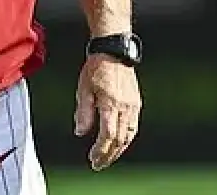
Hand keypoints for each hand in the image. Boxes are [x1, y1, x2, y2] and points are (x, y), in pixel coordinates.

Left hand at [73, 53, 141, 170]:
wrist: (113, 51)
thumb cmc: (96, 68)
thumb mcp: (83, 89)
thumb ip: (83, 112)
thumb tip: (80, 133)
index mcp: (111, 104)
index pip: (108, 135)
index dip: (100, 150)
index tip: (92, 158)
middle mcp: (125, 107)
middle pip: (120, 139)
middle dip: (109, 155)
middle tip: (98, 164)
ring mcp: (133, 105)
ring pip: (129, 135)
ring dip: (119, 150)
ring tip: (108, 157)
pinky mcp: (136, 102)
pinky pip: (133, 126)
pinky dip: (126, 138)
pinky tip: (119, 143)